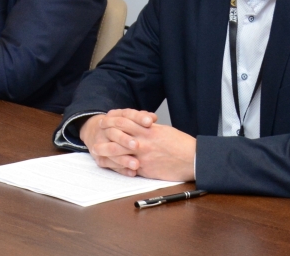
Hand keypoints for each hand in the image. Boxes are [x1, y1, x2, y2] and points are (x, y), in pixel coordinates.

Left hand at [79, 109, 196, 181]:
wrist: (193, 159)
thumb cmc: (181, 144)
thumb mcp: (164, 131)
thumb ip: (149, 129)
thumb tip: (140, 127)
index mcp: (148, 130)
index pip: (124, 121)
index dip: (112, 120)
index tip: (105, 120)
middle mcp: (143, 141)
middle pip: (117, 134)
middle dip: (104, 133)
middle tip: (96, 133)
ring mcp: (143, 156)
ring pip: (118, 151)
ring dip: (105, 150)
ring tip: (96, 150)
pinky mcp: (146, 169)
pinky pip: (128, 167)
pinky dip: (118, 166)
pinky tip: (111, 165)